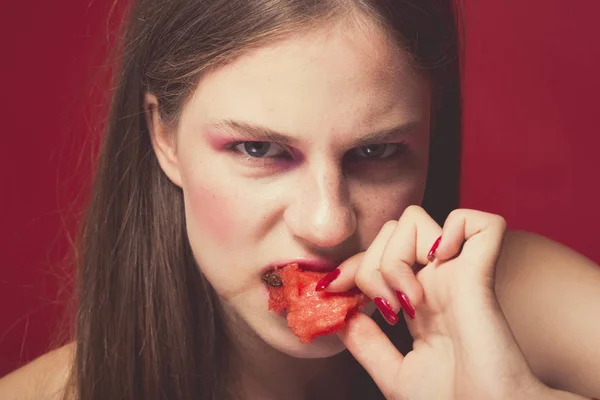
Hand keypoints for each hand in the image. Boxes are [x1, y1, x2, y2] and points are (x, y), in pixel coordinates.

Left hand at [323, 206, 543, 398]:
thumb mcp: (395, 374)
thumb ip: (366, 342)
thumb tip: (339, 312)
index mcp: (419, 299)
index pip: (377, 256)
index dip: (350, 267)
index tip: (330, 290)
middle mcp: (436, 280)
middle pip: (387, 232)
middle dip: (368, 266)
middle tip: (386, 311)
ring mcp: (458, 274)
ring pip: (414, 220)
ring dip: (394, 256)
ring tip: (410, 301)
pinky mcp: (481, 274)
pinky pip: (481, 222)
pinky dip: (456, 228)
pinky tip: (441, 262)